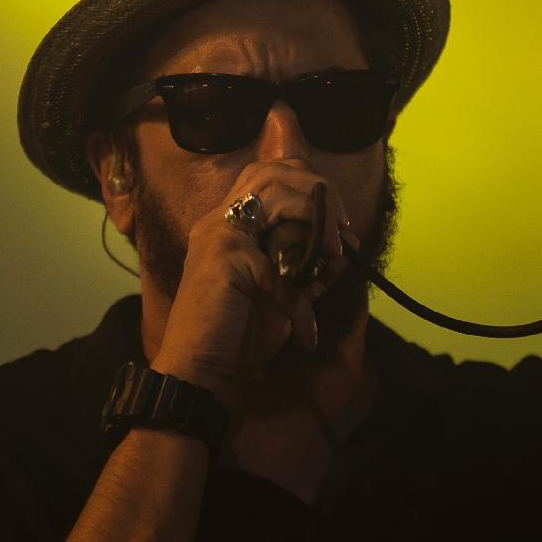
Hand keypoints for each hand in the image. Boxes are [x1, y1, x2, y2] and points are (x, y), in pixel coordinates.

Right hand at [152, 158, 352, 403]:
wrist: (197, 370)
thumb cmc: (235, 335)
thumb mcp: (284, 297)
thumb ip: (308, 270)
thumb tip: (344, 252)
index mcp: (231, 224)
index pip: (272, 175)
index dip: (310, 188)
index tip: (341, 227)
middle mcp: (220, 219)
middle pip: (274, 170)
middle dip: (318, 190)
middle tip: (344, 230)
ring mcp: (220, 233)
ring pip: (275, 191)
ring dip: (316, 217)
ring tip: (337, 252)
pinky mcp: (225, 256)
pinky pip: (278, 265)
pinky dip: (301, 300)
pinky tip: (306, 330)